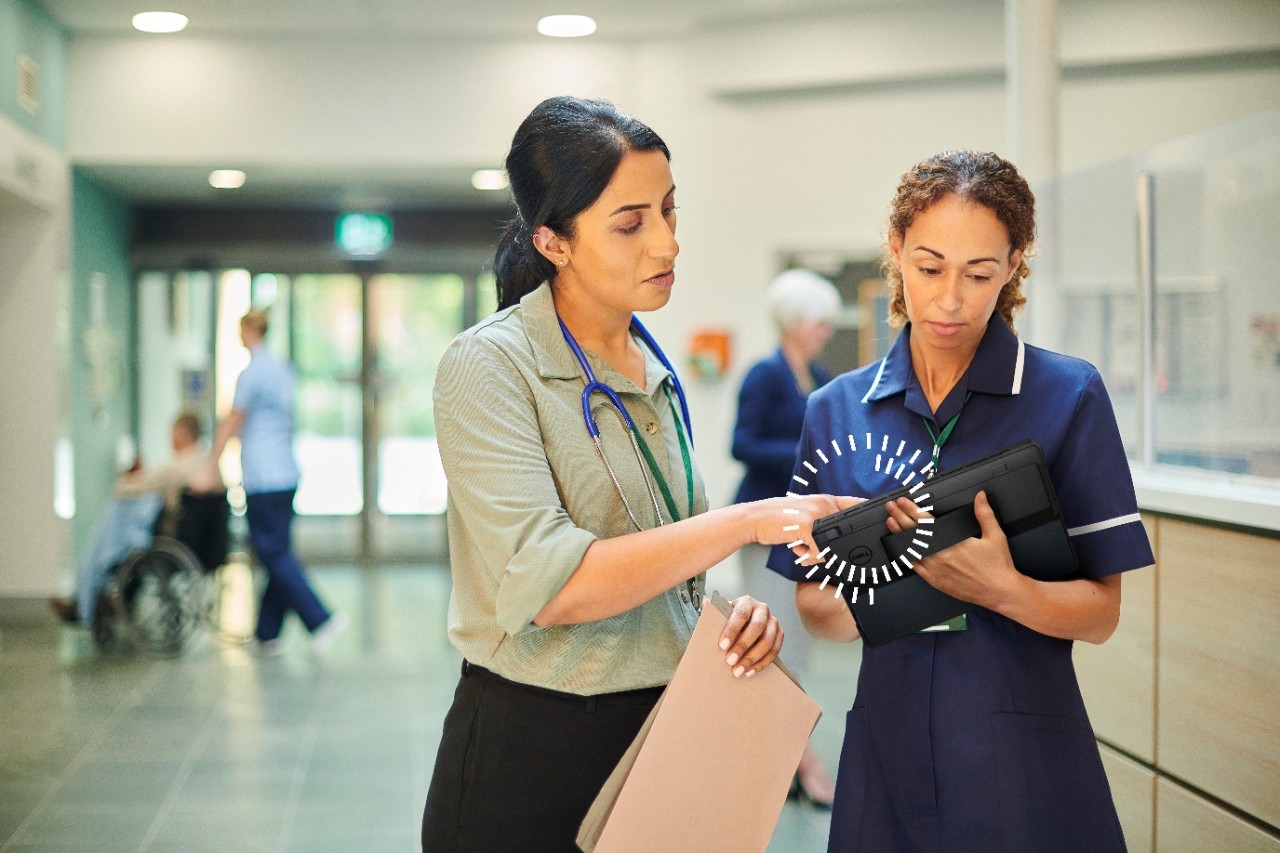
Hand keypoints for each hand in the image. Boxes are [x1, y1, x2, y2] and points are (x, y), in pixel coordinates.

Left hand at [717, 595, 782, 677]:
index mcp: (746, 602)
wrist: (743, 622)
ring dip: (753, 658)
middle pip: (757, 628)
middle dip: (743, 646)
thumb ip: (715, 617)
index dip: (732, 630)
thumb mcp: (721, 615)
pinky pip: (774, 651)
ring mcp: (773, 622)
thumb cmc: (729, 620)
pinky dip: (761, 663)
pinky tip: (749, 671)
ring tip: (739, 671)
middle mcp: (762, 609)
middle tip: (730, 661)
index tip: (722, 646)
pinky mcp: (780, 635)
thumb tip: (704, 610)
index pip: (741, 614)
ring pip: (768, 641)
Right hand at [749, 494, 860, 566]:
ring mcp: (816, 513)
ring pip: (832, 544)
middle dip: (833, 548)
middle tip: (814, 552)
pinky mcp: (806, 525)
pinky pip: (819, 551)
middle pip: (845, 532)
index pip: (856, 504)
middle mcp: (823, 503)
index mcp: (824, 500)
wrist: (753, 519)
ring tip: (802, 550)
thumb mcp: (803, 517)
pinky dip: (809, 557)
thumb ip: (820, 524)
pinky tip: (797, 552)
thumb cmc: (777, 520)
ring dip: (818, 554)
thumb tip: (833, 545)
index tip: (880, 521)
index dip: (870, 512)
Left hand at [899, 491, 1022, 608]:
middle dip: (900, 517)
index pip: (926, 521)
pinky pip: (914, 567)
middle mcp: (942, 555)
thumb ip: (984, 514)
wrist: (1000, 592)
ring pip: (911, 549)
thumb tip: (980, 496)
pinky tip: (898, 548)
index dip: (911, 509)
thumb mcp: (995, 535)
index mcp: (953, 542)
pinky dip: (905, 556)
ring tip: (890, 523)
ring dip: (899, 534)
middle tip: (891, 507)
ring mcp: (936, 569)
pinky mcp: (934, 581)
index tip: (903, 502)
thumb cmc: (998, 566)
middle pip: (914, 533)